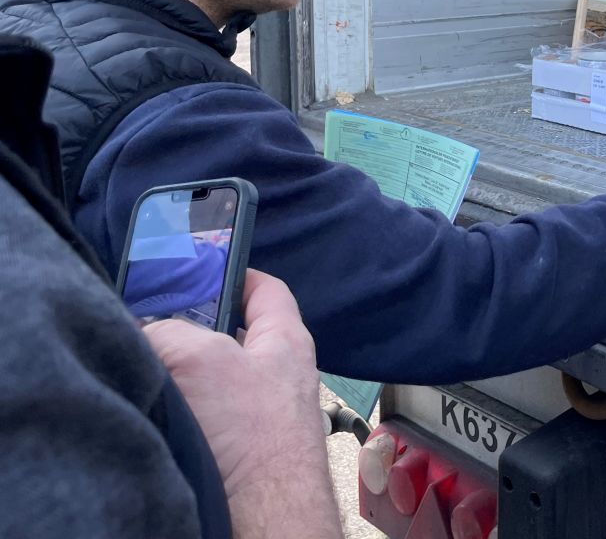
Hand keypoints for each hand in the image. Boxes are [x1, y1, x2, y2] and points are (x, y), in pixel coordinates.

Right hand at [145, 270, 341, 538]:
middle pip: (228, 336)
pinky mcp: (236, 453)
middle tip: (153, 325)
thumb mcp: (203, 359)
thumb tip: (149, 335)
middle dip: (190, 330)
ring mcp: (257, 417)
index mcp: (286, 342)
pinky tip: (155, 415)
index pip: (265, 289)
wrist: (263, 520)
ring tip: (146, 374)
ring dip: (178, 377)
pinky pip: (201, 420)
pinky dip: (177, 414)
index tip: (206, 264)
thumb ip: (171, 331)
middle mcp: (276, 376)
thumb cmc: (254, 440)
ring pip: (210, 381)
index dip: (236, 272)